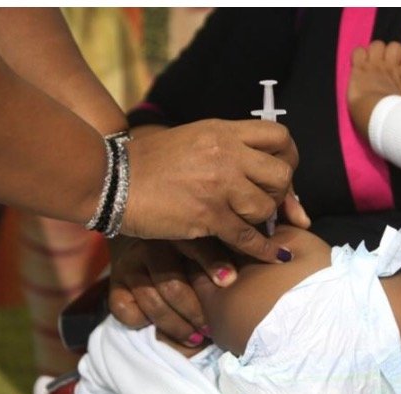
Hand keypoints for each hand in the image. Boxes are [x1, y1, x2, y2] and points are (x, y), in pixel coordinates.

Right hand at [108, 236, 236, 345]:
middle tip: (212, 329)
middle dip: (195, 312)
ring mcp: (130, 266)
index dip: (214, 264)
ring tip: (196, 338)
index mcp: (176, 232)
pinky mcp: (115, 283)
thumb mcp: (202, 236)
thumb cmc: (183, 240)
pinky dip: (141, 321)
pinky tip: (159, 327)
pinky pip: (124, 309)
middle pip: (173, 286)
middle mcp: (150, 247)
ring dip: (176, 325)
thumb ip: (221, 247)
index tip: (230, 282)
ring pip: (152, 303)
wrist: (135, 226)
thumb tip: (246, 267)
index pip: (196, 248)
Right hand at [122, 118, 307, 262]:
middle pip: (281, 173)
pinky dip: (266, 250)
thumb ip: (225, 148)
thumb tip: (257, 166)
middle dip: (282, 192)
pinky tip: (277, 256)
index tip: (282, 173)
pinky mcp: (208, 216)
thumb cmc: (148, 162)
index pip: (279, 136)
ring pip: (267, 206)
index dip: (288, 157)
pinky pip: (249, 237)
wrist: (111, 180)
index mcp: (223, 131)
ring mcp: (219, 185)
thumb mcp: (192, 139)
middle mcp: (226, 154)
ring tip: (254, 223)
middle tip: (271, 203)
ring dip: (266, 219)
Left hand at [348, 41, 400, 139]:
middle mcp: (389, 67)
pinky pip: (358, 51)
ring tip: (370, 63)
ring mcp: (374, 65)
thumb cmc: (392, 115)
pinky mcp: (359, 67)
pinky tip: (357, 65)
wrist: (373, 114)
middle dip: (390, 53)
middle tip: (385, 65)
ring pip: (377, 44)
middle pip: (395, 46)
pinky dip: (357, 56)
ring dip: (374, 52)